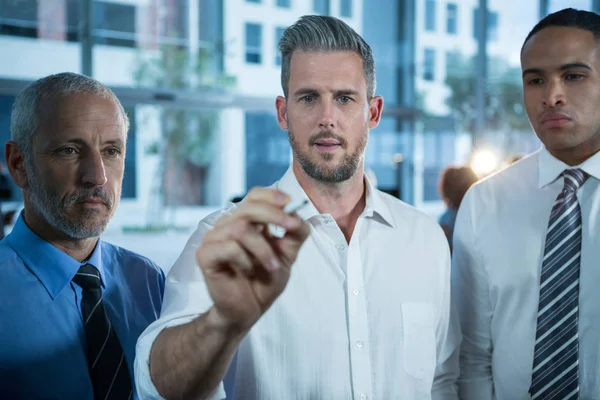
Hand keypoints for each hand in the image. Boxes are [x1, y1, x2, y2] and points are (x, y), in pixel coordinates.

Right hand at [196, 187, 309, 332]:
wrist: (248, 311)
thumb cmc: (264, 281)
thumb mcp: (287, 256)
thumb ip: (295, 235)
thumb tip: (300, 216)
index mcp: (246, 221)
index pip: (254, 196)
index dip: (271, 195)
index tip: (290, 202)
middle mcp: (227, 225)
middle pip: (248, 208)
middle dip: (274, 216)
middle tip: (292, 228)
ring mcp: (214, 239)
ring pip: (240, 228)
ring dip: (263, 249)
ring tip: (272, 266)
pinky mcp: (205, 255)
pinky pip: (228, 247)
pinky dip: (244, 259)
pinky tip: (248, 271)